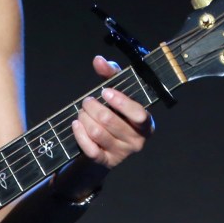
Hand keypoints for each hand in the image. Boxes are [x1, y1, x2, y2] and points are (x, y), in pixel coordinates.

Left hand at [71, 55, 154, 169]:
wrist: (109, 143)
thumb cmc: (117, 112)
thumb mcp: (117, 92)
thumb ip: (110, 74)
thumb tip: (99, 60)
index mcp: (146, 123)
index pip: (138, 114)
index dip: (120, 102)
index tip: (105, 92)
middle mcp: (137, 141)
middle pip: (109, 121)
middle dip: (92, 106)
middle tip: (87, 101)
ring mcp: (122, 153)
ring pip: (97, 132)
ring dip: (84, 118)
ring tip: (82, 111)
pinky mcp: (106, 162)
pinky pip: (90, 149)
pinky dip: (80, 134)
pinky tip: (76, 124)